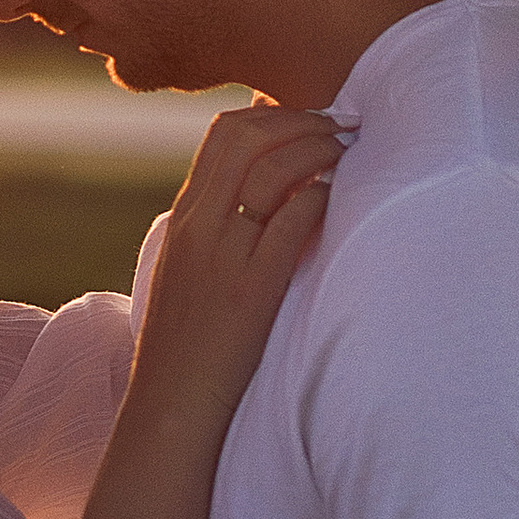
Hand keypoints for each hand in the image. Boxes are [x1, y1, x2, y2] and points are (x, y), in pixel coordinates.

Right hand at [126, 104, 340, 430]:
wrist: (171, 403)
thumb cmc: (187, 344)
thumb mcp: (187, 272)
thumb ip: (214, 230)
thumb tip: (259, 196)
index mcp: (185, 219)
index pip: (222, 135)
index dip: (272, 115)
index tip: (308, 120)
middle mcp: (199, 227)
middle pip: (246, 138)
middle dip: (300, 121)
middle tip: (339, 126)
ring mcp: (223, 256)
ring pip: (271, 170)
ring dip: (317, 150)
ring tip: (347, 153)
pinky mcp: (252, 289)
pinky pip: (291, 221)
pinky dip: (320, 197)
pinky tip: (338, 198)